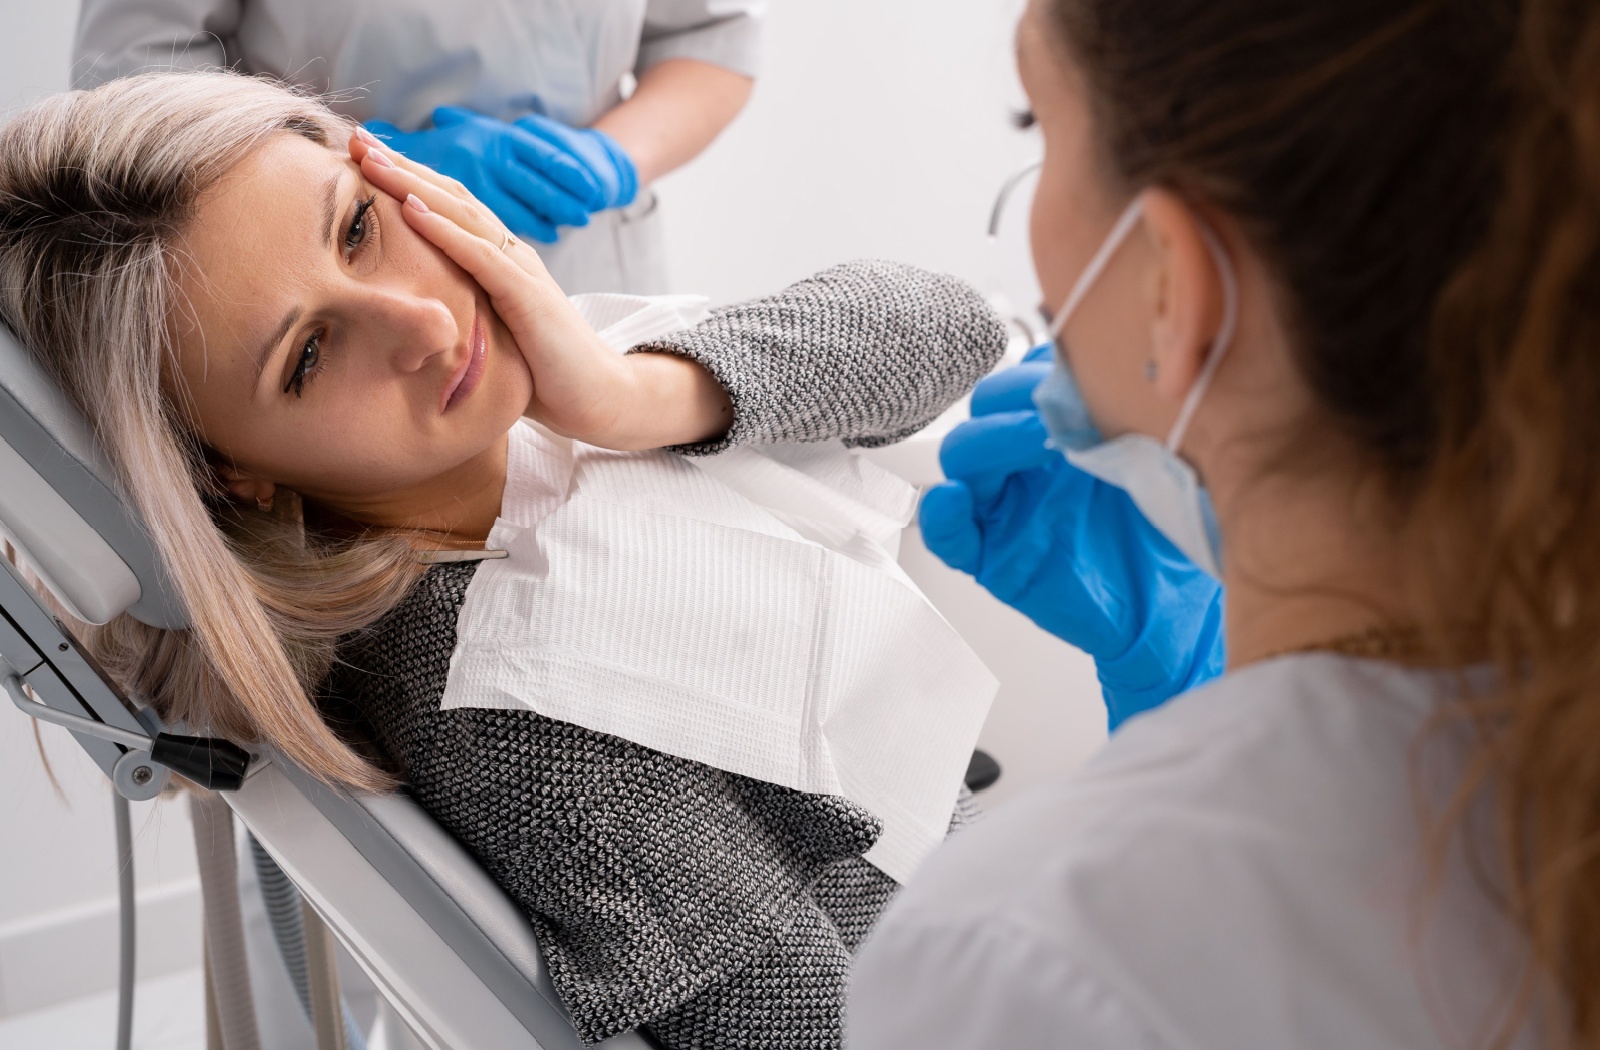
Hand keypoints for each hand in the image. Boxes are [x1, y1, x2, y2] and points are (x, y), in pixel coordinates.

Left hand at [349, 130, 730, 448]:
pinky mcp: (528, 296)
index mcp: (498, 260)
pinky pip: (480, 256)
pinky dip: (444, 230)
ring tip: (371, 160)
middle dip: (401, 166)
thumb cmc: (541, 373)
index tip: (360, 158)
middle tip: (355, 139)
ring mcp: (521, 270)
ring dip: (412, 184)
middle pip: (449, 197)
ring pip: (460, 213)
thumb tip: (407, 314)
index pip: (447, 207)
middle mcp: (509, 254)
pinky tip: (411, 209)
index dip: (405, 179)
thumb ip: (457, 311)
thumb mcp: (487, 333)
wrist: (597, 396)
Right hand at [919, 357, 1224, 728]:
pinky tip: (955, 499)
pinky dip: (941, 515)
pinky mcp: (992, 556)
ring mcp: (1004, 507)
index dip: (1037, 370)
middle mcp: (1024, 463)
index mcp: (1056, 431)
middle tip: (1058, 409)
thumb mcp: (1154, 457)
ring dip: (990, 440)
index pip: (1024, 380)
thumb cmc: (1164, 531)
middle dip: (1014, 397)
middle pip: (985, 410)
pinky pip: (948, 535)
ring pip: (962, 459)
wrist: (1170, 604)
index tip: (1075, 373)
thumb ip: (1122, 413)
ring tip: (1038, 441)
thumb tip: (1106, 364)